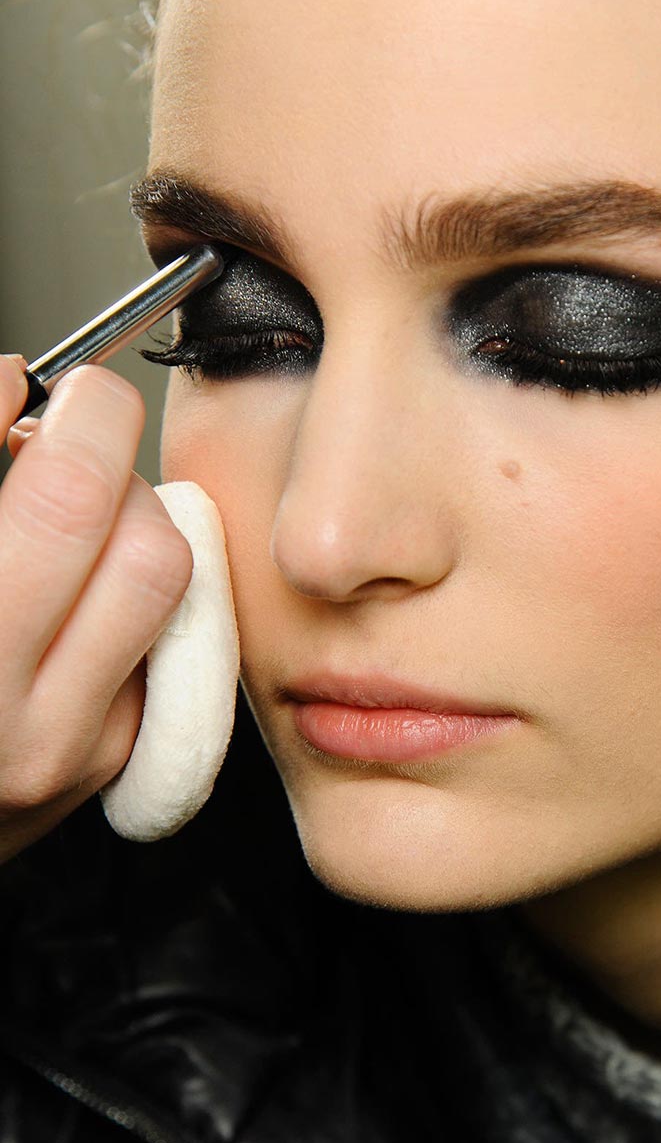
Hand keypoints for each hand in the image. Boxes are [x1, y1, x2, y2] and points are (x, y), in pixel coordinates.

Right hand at [0, 354, 192, 862]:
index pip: (53, 503)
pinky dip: (126, 580)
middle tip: (68, 421)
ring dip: (130, 509)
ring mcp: (62, 746)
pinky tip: (74, 582)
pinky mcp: (109, 762)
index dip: (49, 410)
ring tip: (73, 502)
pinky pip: (161, 632)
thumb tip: (8, 380)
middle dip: (102, 444)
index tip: (35, 382)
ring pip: (163, 577)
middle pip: (119, 531)